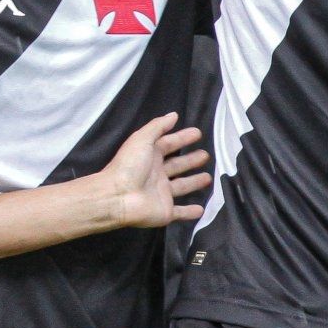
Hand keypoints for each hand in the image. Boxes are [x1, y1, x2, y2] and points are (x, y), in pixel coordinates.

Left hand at [99, 113, 209, 228]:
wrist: (118, 197)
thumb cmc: (129, 165)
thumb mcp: (142, 139)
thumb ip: (158, 127)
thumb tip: (173, 115)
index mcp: (150, 156)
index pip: (169, 144)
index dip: (182, 138)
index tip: (197, 133)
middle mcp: (156, 174)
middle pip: (177, 165)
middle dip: (190, 160)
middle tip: (206, 155)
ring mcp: (161, 193)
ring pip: (181, 187)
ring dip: (193, 182)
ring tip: (208, 178)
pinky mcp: (166, 211)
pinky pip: (180, 212)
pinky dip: (190, 212)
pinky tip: (201, 209)